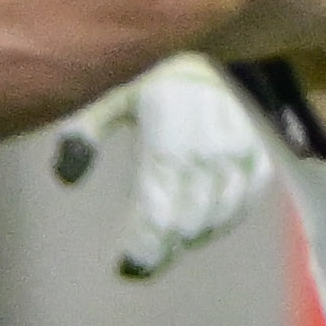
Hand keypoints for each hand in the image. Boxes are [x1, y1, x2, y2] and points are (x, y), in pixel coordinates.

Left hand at [86, 57, 285, 282]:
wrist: (209, 59)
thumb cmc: (149, 84)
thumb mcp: (109, 98)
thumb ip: (82, 134)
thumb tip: (66, 178)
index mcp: (170, 133)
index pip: (159, 201)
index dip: (145, 240)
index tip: (125, 267)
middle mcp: (210, 147)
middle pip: (188, 218)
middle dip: (162, 248)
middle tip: (138, 265)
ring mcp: (239, 154)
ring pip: (216, 216)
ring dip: (187, 239)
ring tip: (161, 249)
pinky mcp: (258, 158)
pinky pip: (242, 204)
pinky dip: (220, 223)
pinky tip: (196, 232)